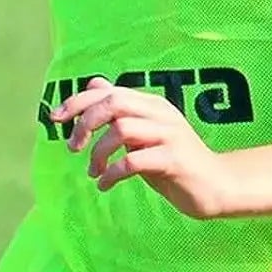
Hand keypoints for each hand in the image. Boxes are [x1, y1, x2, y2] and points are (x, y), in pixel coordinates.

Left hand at [52, 77, 232, 219]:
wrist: (216, 186)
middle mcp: (160, 113)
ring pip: (121, 130)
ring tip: (93, 173)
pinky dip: (112, 174)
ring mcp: (168, 136)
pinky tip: (105, 185)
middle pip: (112, 103)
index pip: (108, 91)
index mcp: (151, 105)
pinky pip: (133, 161)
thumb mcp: (145, 135)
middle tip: (73, 148)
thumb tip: (95, 85)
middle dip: (85, 124)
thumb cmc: (175, 164)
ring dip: (98, 153)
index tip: (55, 118)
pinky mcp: (172, 160)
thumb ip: (122, 114)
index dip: (77, 101)